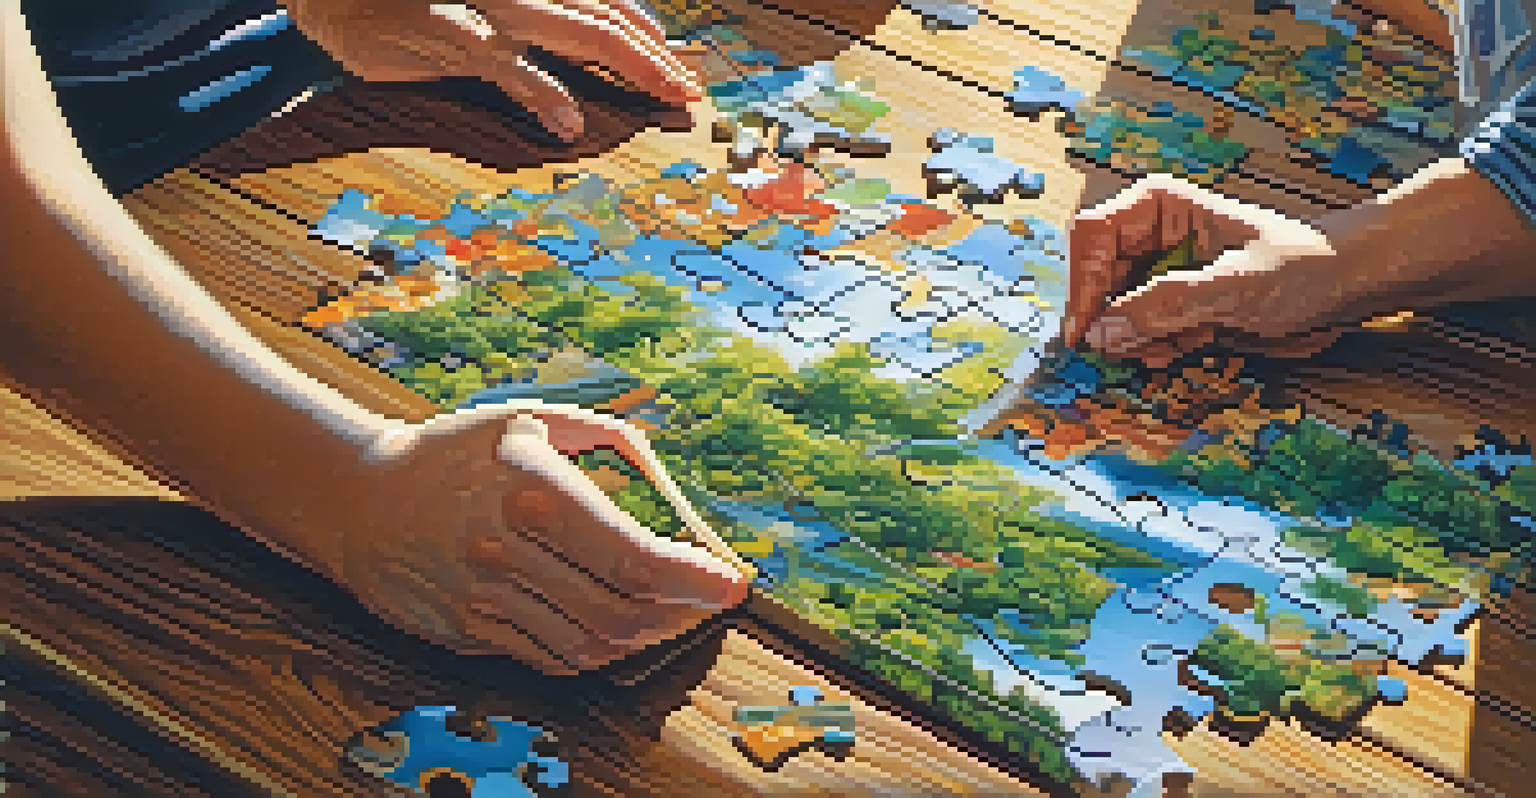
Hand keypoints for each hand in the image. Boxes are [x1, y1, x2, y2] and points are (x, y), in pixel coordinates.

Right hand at [282, 0, 702, 141]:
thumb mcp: (476, 5)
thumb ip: (528, 26)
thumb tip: (574, 57)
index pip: (605, 1)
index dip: (647, 34)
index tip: (679, 65)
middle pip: (605, 18)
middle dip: (656, 57)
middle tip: (690, 92)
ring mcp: (486, 5)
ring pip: (577, 29)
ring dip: (630, 66)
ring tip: (665, 96)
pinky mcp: (446, 31)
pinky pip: (504, 62)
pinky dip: (541, 93)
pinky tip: (569, 121)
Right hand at [328, 403, 749, 674]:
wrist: (362, 498)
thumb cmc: (463, 453)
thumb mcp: (535, 419)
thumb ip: (614, 444)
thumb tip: (680, 496)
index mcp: (533, 486)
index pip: (632, 554)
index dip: (694, 578)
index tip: (733, 583)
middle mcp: (506, 546)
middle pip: (622, 608)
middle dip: (682, 612)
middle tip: (709, 600)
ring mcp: (484, 594)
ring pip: (593, 643)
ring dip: (647, 637)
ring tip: (673, 616)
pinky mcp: (470, 628)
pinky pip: (554, 657)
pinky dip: (600, 653)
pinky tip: (620, 631)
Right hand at [1068, 174, 1346, 366]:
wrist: (1350, 285)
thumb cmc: (1305, 264)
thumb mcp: (1235, 285)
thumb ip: (1167, 306)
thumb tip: (1101, 331)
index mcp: (1158, 208)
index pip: (1091, 237)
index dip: (1083, 284)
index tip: (1087, 332)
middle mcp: (1151, 238)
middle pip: (1095, 278)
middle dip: (1108, 319)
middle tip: (1129, 350)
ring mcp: (1161, 273)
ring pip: (1112, 311)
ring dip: (1132, 339)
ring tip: (1173, 346)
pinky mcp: (1174, 305)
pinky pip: (1139, 330)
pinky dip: (1151, 348)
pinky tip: (1183, 348)